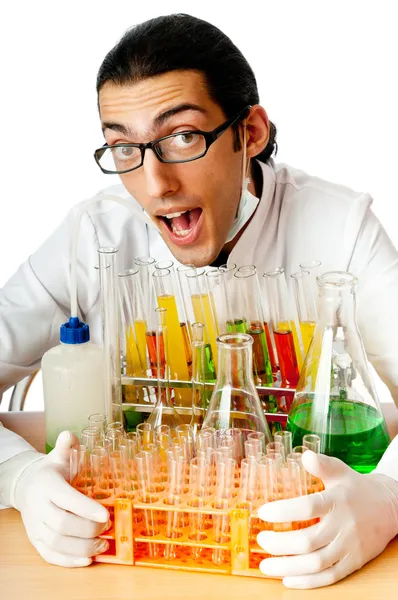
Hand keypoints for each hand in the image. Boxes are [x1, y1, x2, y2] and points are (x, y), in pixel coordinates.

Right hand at [13, 431, 109, 566]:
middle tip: (109, 526)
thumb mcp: (59, 456)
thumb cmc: (52, 471)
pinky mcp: (36, 540)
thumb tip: (68, 435)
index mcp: (47, 485)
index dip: (85, 508)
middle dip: (88, 529)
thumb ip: (67, 446)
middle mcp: (39, 507)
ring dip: (82, 547)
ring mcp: (36, 526)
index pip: (65, 499)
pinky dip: (70, 561)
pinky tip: (88, 558)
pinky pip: (50, 555)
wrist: (27, 486)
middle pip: (61, 525)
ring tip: (104, 543)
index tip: (106, 514)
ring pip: (56, 543)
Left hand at [257, 450, 397, 588]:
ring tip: (265, 565)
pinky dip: (307, 582)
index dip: (283, 511)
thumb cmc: (357, 488)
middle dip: (280, 544)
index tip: (262, 512)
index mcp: (337, 501)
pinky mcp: (353, 563)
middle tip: (261, 540)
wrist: (389, 508)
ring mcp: (349, 547)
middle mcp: (343, 526)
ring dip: (288, 567)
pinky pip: (329, 577)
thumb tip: (305, 455)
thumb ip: (322, 464)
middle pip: (308, 540)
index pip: (308, 507)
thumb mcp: (340, 471)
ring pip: (316, 563)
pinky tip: (288, 579)